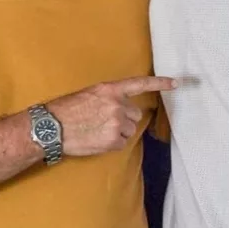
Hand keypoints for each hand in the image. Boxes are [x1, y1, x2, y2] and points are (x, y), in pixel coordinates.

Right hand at [46, 76, 177, 156]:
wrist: (51, 128)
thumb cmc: (66, 110)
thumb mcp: (89, 95)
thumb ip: (108, 98)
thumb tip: (121, 107)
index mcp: (110, 90)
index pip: (140, 84)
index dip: (160, 83)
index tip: (177, 83)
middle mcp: (117, 105)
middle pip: (134, 114)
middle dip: (124, 119)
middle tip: (103, 121)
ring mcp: (116, 123)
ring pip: (129, 130)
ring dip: (118, 132)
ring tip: (97, 131)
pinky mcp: (113, 140)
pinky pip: (121, 143)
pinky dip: (112, 144)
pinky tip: (97, 140)